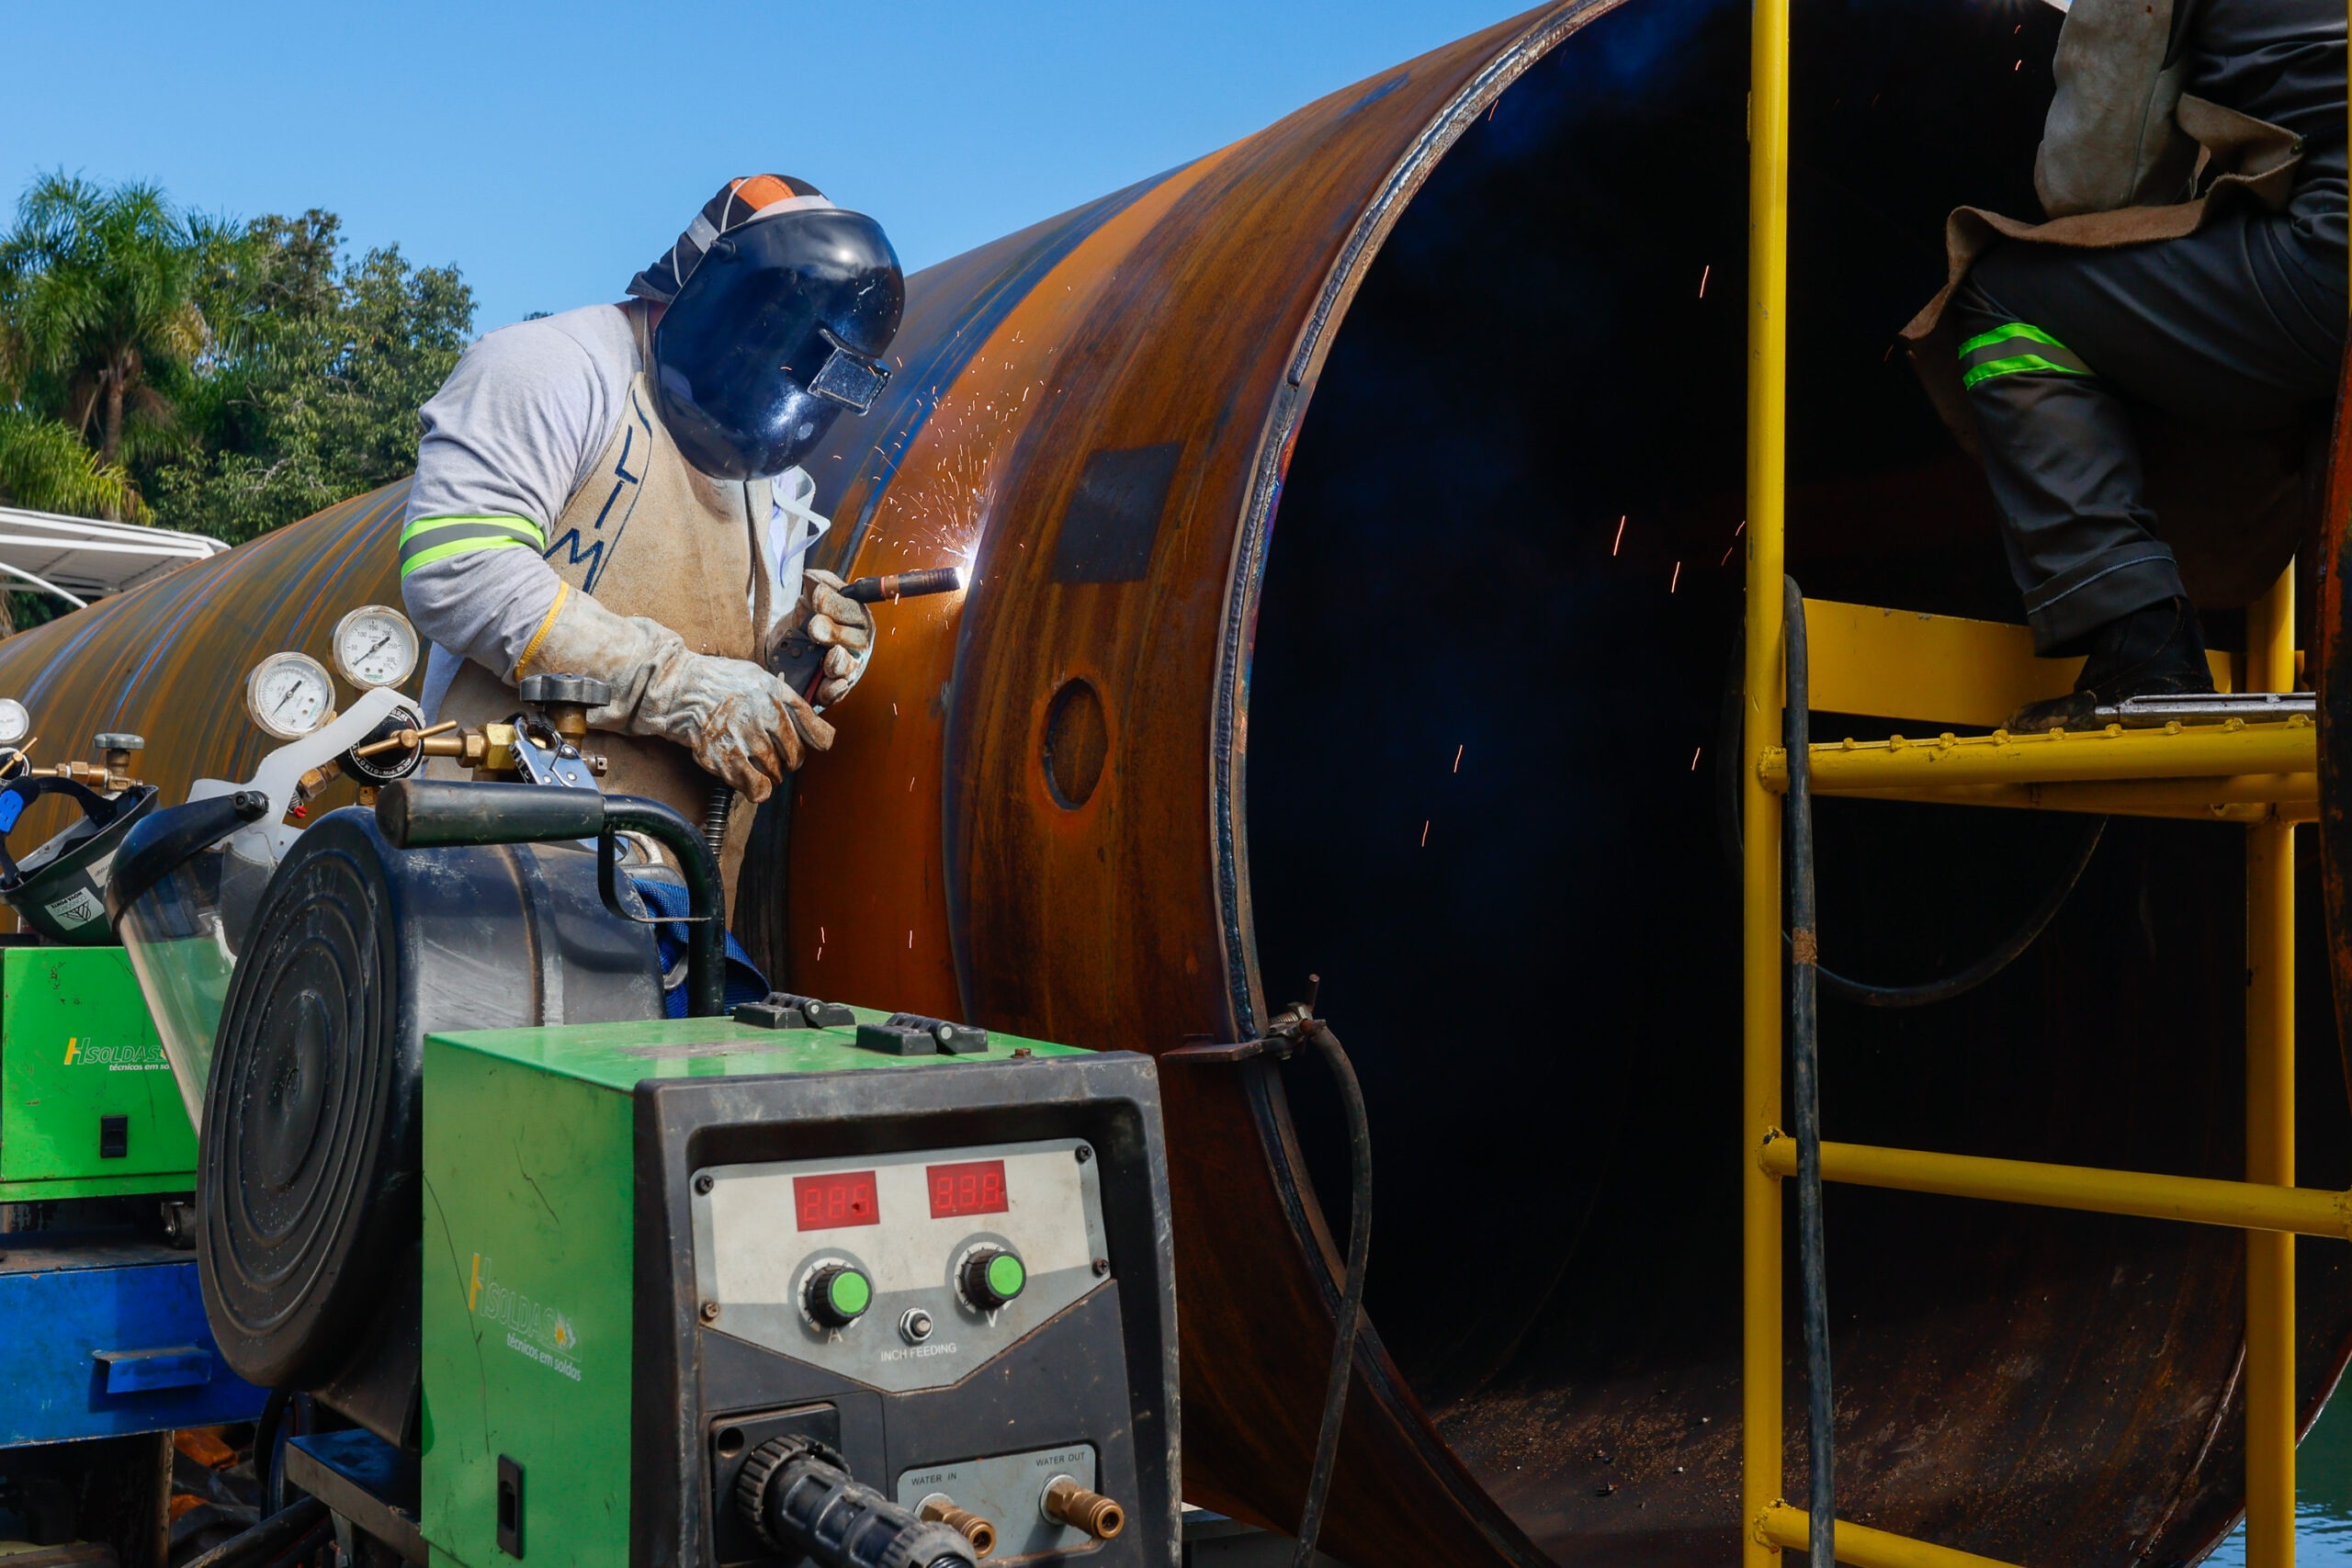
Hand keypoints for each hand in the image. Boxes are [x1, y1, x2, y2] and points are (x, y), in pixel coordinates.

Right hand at [523, 593, 833, 802]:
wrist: (680, 690)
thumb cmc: (718, 682)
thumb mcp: (759, 678)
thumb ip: (785, 700)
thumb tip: (809, 723)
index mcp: (780, 698)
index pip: (819, 734)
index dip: (818, 745)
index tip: (812, 746)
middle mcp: (769, 719)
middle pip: (797, 759)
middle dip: (788, 762)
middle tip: (773, 756)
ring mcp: (749, 741)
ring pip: (777, 775)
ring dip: (770, 776)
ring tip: (756, 765)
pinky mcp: (729, 760)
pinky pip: (757, 788)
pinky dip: (757, 789)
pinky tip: (748, 781)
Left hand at [797, 569, 873, 706]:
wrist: (782, 655)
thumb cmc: (802, 625)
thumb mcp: (806, 603)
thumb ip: (815, 587)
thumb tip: (812, 576)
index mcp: (854, 618)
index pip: (852, 610)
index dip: (835, 603)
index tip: (815, 596)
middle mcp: (856, 643)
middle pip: (856, 640)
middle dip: (834, 632)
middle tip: (814, 626)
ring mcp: (848, 668)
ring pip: (849, 667)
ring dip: (838, 662)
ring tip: (828, 656)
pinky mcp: (834, 690)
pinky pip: (838, 692)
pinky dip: (833, 689)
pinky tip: (826, 684)